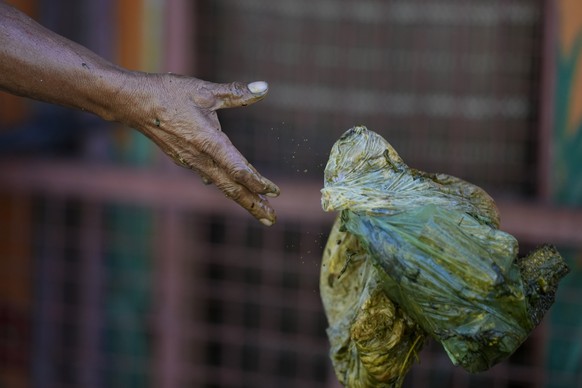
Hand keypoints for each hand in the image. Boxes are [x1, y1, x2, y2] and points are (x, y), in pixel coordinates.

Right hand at [124, 73, 279, 224]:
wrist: (130, 103)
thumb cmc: (167, 93)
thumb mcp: (204, 90)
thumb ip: (236, 93)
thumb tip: (263, 88)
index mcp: (209, 142)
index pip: (239, 170)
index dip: (258, 182)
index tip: (275, 192)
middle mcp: (200, 158)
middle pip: (232, 188)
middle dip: (253, 204)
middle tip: (272, 219)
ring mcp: (190, 161)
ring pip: (221, 185)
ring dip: (241, 198)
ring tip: (259, 209)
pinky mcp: (183, 159)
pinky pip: (208, 176)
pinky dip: (223, 184)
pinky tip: (229, 187)